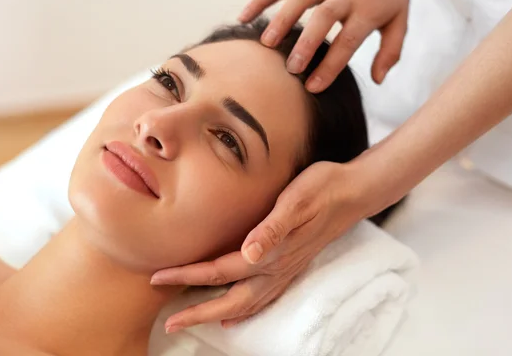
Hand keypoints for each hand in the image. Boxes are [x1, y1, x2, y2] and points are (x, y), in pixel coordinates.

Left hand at [150, 158, 393, 331]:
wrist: (352, 191)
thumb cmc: (321, 189)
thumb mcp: (295, 201)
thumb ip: (272, 228)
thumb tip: (249, 253)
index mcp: (271, 252)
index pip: (219, 270)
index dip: (187, 275)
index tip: (159, 278)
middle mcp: (277, 267)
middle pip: (230, 299)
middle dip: (198, 312)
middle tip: (170, 323)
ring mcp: (286, 270)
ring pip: (248, 303)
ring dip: (218, 314)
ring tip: (196, 320)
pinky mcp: (292, 265)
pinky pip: (266, 298)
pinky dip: (247, 310)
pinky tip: (237, 314)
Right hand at [238, 0, 410, 91]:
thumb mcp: (399, 20)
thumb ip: (391, 51)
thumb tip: (377, 79)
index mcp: (368, 10)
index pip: (349, 40)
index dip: (331, 64)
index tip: (314, 87)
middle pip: (323, 18)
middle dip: (306, 43)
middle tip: (291, 69)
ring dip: (281, 20)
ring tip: (267, 45)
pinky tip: (245, 17)